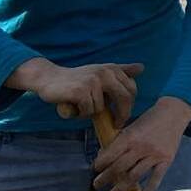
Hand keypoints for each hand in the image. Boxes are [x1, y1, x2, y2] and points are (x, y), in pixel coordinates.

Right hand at [16, 58, 141, 124]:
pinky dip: (80, 113)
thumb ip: (121, 71)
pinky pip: (88, 111)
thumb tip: (141, 67)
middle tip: (116, 124)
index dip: (129, 105)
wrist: (48, 78)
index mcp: (112, 68)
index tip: (122, 116)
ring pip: (101, 108)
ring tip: (80, 104)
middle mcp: (105, 72)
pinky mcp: (81, 90)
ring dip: (90, 112)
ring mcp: (93, 81)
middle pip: (124, 98)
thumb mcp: (100, 72)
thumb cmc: (76, 79)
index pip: (131, 90)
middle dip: (122, 114)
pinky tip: (73, 105)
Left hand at [92, 97, 190, 190]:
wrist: (173, 113)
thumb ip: (118, 141)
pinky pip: (157, 177)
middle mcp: (141, 147)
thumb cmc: (149, 120)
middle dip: (105, 179)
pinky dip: (150, 188)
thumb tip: (103, 157)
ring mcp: (154, 155)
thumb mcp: (131, 127)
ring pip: (134, 176)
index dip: (100, 164)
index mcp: (130, 137)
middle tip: (96, 186)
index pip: (111, 155)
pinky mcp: (166, 160)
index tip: (94, 170)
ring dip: (119, 189)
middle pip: (119, 168)